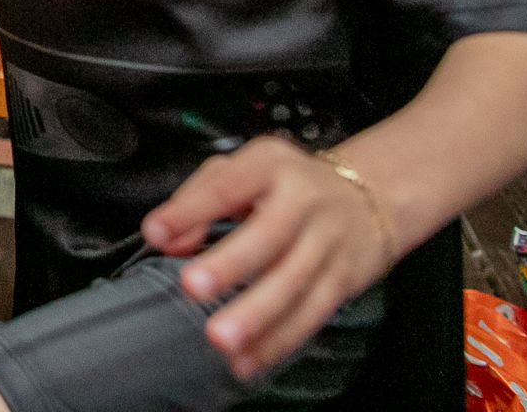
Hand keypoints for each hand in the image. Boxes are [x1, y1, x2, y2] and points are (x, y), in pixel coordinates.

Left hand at [140, 136, 393, 378]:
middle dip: (231, 264)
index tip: (155, 233)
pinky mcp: (344, 280)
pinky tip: (249, 360)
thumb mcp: (242, 171)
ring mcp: (328, 242)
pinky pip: (311, 315)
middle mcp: (303, 201)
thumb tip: (164, 237)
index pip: (226, 185)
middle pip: (268, 236)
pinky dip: (278, 342)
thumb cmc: (288, 184)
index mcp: (269, 166)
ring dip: (256, 316)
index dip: (190, 210)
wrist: (371, 195)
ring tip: (221, 339)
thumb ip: (197, 199)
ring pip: (294, 283)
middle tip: (194, 287)